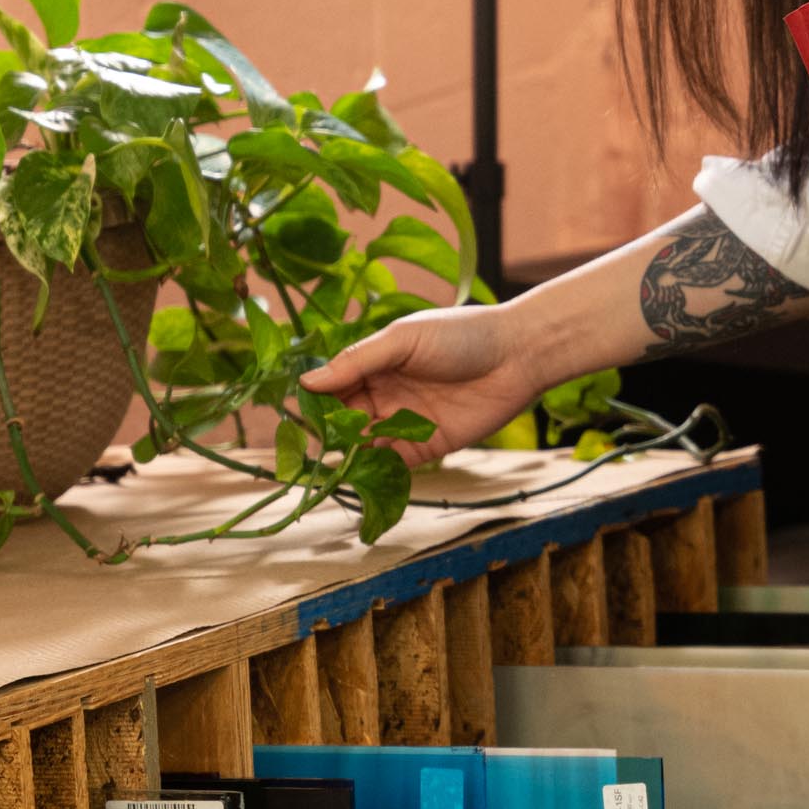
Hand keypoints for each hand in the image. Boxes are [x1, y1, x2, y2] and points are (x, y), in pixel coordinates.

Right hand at [300, 300, 543, 455]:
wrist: (517, 355)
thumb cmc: (461, 335)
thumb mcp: (403, 339)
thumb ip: (357, 361)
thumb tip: (307, 381)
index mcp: (374, 364)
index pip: (331, 386)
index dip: (313, 400)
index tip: (291, 413)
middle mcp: (384, 395)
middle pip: (342, 420)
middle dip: (326, 433)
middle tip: (308, 445)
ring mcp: (403, 423)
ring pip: (362, 446)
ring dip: (347, 455)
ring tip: (332, 462)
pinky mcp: (425, 447)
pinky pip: (392, 464)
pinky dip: (374, 472)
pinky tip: (362, 474)